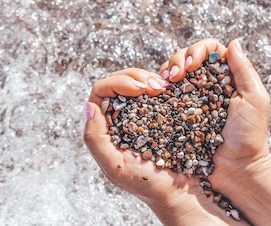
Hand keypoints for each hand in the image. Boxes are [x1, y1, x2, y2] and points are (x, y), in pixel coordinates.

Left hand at [84, 66, 239, 224]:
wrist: (181, 193)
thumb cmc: (146, 184)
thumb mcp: (114, 166)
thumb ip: (96, 139)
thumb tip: (89, 106)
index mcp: (106, 125)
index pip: (101, 90)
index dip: (117, 83)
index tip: (139, 90)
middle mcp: (121, 115)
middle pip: (118, 80)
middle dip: (135, 77)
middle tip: (155, 86)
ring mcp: (141, 111)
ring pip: (136, 80)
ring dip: (148, 77)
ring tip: (163, 87)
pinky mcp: (162, 110)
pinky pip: (156, 88)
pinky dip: (162, 82)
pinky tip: (171, 88)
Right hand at [158, 38, 270, 194]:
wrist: (235, 169)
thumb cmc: (249, 137)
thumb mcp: (255, 99)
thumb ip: (244, 70)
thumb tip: (233, 42)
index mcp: (224, 76)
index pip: (208, 48)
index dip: (196, 50)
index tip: (191, 66)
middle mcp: (205, 83)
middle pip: (185, 56)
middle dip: (176, 59)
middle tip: (175, 76)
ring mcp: (188, 97)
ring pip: (171, 71)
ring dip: (165, 71)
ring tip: (164, 83)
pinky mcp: (175, 111)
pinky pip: (162, 93)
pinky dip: (157, 87)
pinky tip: (156, 92)